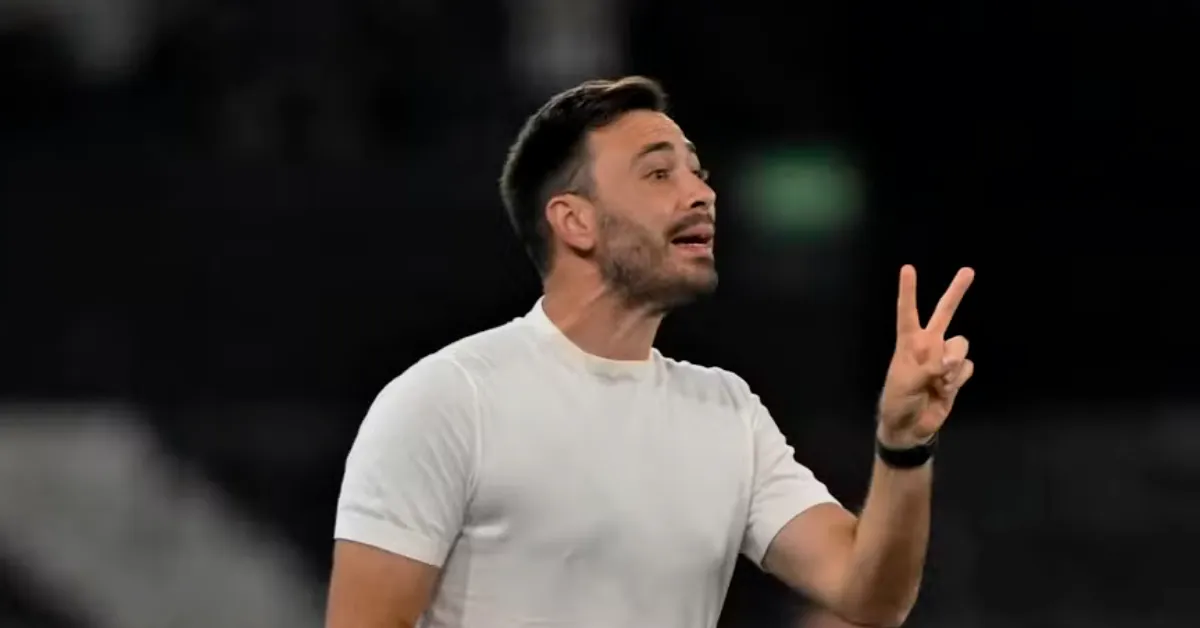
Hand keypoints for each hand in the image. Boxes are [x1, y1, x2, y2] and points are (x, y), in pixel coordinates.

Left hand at [877, 265, 974, 448]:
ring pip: (961, 345)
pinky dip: (958, 379)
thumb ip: (928, 368)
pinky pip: (967, 367)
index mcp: (909, 343)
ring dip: (953, 364)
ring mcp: (944, 359)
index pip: (907, 312)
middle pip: (945, 313)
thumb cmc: (898, 401)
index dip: (908, 291)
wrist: (910, 427)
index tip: (907, 268)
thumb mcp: (905, 382)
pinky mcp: (956, 375)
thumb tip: (949, 363)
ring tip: (938, 382)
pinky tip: (946, 390)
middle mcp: (928, 345)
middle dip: (956, 292)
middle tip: (968, 270)